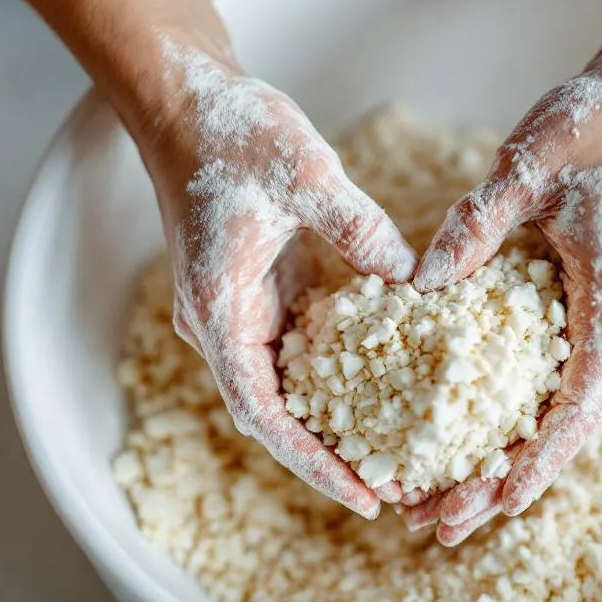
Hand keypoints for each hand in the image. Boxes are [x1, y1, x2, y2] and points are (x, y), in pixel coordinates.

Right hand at [148, 34, 417, 517]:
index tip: (362, 499)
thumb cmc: (232, 134)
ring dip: (340, 420)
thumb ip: (357, 228)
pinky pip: (305, 347)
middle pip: (278, 413)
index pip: (262, 412)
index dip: (312, 462)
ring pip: (292, 386)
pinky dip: (344, 373)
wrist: (188, 102)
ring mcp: (244, 311)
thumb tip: (412, 282)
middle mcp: (224, 324)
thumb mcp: (304, 173)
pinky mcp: (265, 292)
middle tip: (402, 489)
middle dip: (334, 455)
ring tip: (405, 452)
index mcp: (219, 310)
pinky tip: (394, 387)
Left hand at [404, 60, 601, 543]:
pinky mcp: (579, 308)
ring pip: (549, 412)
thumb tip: (418, 284)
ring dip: (498, 461)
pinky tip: (458, 439)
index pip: (578, 405)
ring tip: (436, 505)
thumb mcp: (529, 164)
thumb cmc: (598, 127)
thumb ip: (476, 223)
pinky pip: (541, 378)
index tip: (494, 506)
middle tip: (435, 527)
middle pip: (559, 429)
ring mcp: (598, 321)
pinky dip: (502, 417)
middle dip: (500, 483)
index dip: (537, 462)